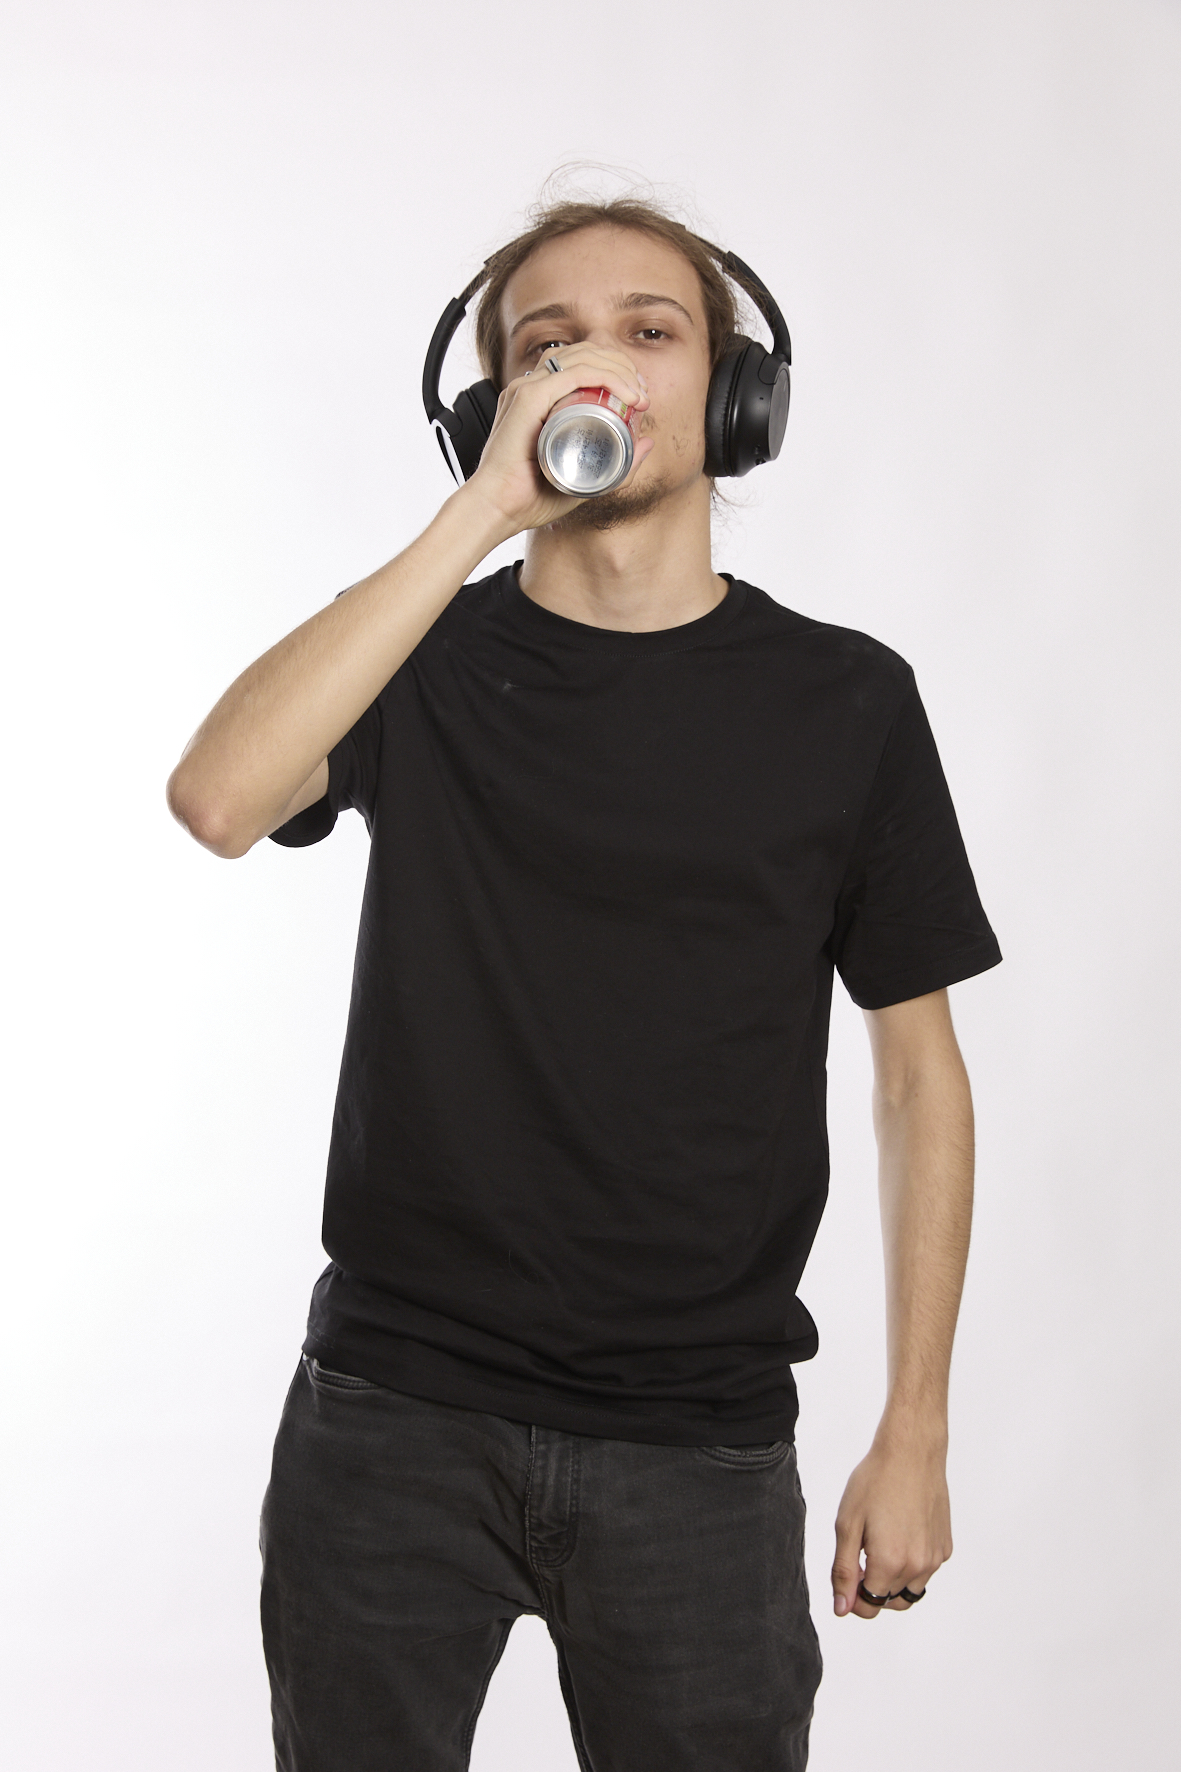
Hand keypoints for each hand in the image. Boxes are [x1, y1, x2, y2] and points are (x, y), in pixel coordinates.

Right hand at [462, 342, 653, 535]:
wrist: (496, 510)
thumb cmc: (528, 499)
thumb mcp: (585, 480)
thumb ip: (617, 467)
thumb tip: (648, 443)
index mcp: (536, 398)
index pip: (580, 363)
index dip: (615, 369)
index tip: (638, 396)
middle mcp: (530, 387)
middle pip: (584, 354)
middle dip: (621, 365)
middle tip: (642, 394)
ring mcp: (527, 389)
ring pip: (582, 358)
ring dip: (618, 368)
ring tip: (638, 394)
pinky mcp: (528, 398)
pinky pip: (574, 373)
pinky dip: (605, 376)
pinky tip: (626, 392)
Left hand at [830, 1431, 951, 1617]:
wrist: (911, 1453)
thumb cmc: (875, 1481)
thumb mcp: (847, 1524)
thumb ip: (843, 1571)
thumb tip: (842, 1609)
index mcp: (890, 1563)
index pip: (869, 1606)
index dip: (852, 1597)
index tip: (847, 1574)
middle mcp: (917, 1567)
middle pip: (889, 1601)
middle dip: (871, 1586)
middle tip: (860, 1553)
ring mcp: (935, 1558)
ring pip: (909, 1590)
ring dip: (892, 1580)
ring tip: (879, 1545)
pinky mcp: (945, 1546)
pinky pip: (925, 1571)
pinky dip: (911, 1565)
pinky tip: (900, 1534)